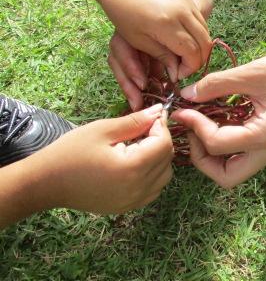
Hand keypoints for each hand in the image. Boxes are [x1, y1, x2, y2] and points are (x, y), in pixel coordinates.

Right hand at [28, 104, 173, 214]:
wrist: (46, 183)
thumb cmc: (71, 153)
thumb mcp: (103, 130)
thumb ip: (135, 122)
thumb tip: (159, 111)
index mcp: (132, 168)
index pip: (164, 144)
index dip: (161, 127)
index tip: (149, 118)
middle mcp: (138, 188)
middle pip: (167, 159)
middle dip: (160, 140)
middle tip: (141, 129)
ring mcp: (134, 201)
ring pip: (164, 175)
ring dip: (158, 158)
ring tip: (137, 146)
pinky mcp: (128, 207)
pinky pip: (154, 189)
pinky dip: (152, 174)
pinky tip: (135, 163)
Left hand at [107, 0, 215, 109]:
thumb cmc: (123, 13)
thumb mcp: (139, 40)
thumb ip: (163, 56)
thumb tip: (177, 73)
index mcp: (167, 24)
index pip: (192, 52)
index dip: (189, 67)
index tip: (178, 74)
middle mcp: (182, 12)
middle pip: (204, 42)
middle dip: (198, 59)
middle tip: (184, 68)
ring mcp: (187, 2)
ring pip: (205, 32)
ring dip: (199, 47)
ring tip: (183, 55)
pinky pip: (200, 20)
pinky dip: (197, 34)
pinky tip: (184, 40)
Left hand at [171, 42, 265, 187]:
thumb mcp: (253, 72)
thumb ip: (217, 84)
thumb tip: (187, 95)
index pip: (218, 144)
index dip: (195, 127)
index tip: (184, 108)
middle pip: (227, 177)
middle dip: (203, 159)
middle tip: (193, 132)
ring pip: (237, 170)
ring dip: (215, 154)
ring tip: (205, 125)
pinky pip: (247, 155)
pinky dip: (230, 145)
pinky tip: (224, 120)